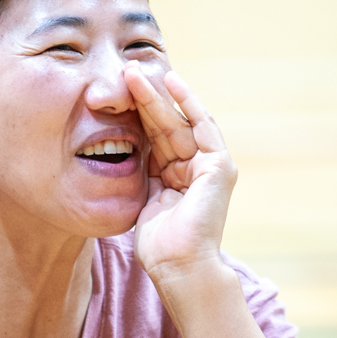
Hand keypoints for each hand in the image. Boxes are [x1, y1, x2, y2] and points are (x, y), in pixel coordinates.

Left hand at [123, 65, 237, 288]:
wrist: (179, 267)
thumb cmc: (158, 245)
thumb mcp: (143, 199)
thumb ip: (142, 174)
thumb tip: (121, 150)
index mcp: (174, 176)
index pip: (155, 136)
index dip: (137, 113)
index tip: (117, 91)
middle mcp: (194, 167)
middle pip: (166, 124)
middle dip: (145, 97)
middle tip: (124, 71)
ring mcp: (209, 165)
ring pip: (179, 121)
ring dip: (158, 95)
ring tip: (135, 72)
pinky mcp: (219, 166)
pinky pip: (203, 125)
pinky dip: (189, 102)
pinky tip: (172, 82)